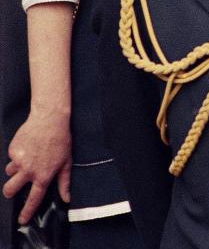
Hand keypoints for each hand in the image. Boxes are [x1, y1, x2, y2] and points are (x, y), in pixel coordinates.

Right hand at [2, 109, 70, 223]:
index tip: (21, 220)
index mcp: (43, 175)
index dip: (27, 211)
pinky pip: (11, 158)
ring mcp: (19, 160)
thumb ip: (64, 182)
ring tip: (28, 159)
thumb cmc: (61, 141)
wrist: (49, 120)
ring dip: (15, 171)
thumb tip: (67, 198)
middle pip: (10, 190)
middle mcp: (29, 171)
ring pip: (9, 172)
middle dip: (9, 192)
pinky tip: (28, 146)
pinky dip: (17, 156)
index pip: (33, 198)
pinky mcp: (12, 150)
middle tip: (13, 189)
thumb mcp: (66, 162)